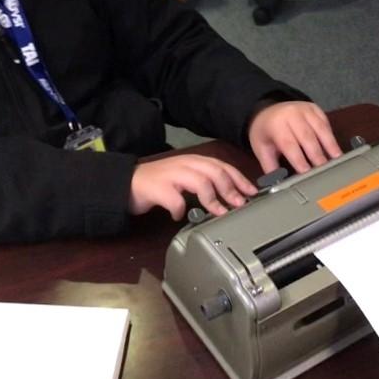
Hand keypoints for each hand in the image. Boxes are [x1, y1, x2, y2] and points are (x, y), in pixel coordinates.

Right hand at [128, 154, 256, 219]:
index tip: (251, 192)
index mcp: (194, 161)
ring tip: (219, 212)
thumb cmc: (158, 183)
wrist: (126, 183)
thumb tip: (231, 196)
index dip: (239, 179)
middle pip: (215, 171)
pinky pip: (175, 200)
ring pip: (200, 182)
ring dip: (212, 199)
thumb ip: (206, 182)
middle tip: (239, 204)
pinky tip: (179, 216)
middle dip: (231, 188)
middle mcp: (185, 164)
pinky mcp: (158, 188)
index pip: (222, 166)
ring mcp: (171, 175)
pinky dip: (180, 210)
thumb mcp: (186, 178)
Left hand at [248, 101, 341, 174]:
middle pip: (307, 136)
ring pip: (320, 128)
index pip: (288, 143)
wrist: (267, 110)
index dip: (298, 158)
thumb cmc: (265, 131)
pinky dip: (331, 136)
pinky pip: (325, 122)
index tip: (306, 172)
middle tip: (323, 170)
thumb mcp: (262, 148)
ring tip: (336, 160)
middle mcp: (291, 114)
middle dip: (316, 155)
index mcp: (276, 125)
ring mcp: (305, 110)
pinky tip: (335, 149)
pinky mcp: (315, 109)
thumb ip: (271, 166)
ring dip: (329, 145)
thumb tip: (278, 184)